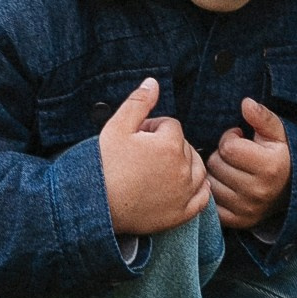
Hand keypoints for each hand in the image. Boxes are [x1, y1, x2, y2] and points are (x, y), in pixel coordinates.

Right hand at [97, 77, 209, 235]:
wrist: (93, 205)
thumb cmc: (103, 167)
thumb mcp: (116, 127)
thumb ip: (139, 102)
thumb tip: (153, 83)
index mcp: (169, 145)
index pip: (171, 125)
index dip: (152, 129)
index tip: (136, 138)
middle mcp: (183, 169)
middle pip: (185, 146)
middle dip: (167, 146)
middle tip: (142, 155)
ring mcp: (184, 193)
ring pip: (198, 169)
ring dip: (184, 165)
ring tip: (157, 169)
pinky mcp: (181, 214)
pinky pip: (202, 197)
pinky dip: (198, 190)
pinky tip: (183, 186)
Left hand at [206, 100, 290, 231]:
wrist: (294, 191)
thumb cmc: (281, 156)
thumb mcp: (278, 133)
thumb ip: (262, 117)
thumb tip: (246, 102)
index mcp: (269, 167)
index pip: (228, 147)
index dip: (231, 138)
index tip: (241, 139)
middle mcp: (259, 191)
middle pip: (216, 164)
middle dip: (222, 156)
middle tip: (237, 156)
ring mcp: (248, 209)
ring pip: (210, 182)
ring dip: (217, 174)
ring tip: (232, 170)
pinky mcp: (239, 221)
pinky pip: (211, 202)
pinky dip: (215, 192)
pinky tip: (227, 186)